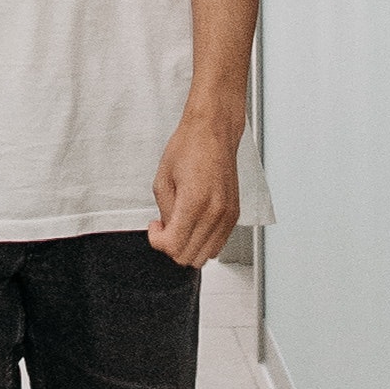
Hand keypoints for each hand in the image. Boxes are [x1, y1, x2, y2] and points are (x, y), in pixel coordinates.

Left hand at [147, 105, 243, 269]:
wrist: (214, 131)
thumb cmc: (189, 147)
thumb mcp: (162, 179)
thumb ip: (164, 211)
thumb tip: (167, 229)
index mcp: (195, 203)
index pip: (174, 246)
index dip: (158, 241)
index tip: (155, 227)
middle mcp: (215, 213)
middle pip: (189, 257)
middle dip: (171, 247)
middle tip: (164, 227)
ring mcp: (228, 215)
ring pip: (205, 255)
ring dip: (188, 247)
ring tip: (179, 225)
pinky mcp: (234, 214)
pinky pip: (218, 244)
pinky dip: (203, 242)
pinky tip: (194, 224)